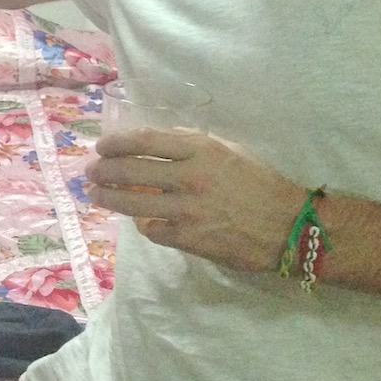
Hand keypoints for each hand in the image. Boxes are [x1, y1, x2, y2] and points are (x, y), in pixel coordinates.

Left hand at [86, 127, 304, 270]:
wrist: (289, 226)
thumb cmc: (260, 183)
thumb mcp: (229, 151)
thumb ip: (193, 145)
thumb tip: (158, 143)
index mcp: (200, 149)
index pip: (144, 141)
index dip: (116, 143)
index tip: (101, 147)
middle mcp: (189, 177)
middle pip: (129, 171)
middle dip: (103, 171)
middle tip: (91, 173)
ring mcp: (186, 210)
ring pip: (132, 203)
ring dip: (109, 198)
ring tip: (96, 195)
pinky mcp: (189, 238)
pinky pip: (153, 230)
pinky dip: (144, 224)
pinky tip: (140, 221)